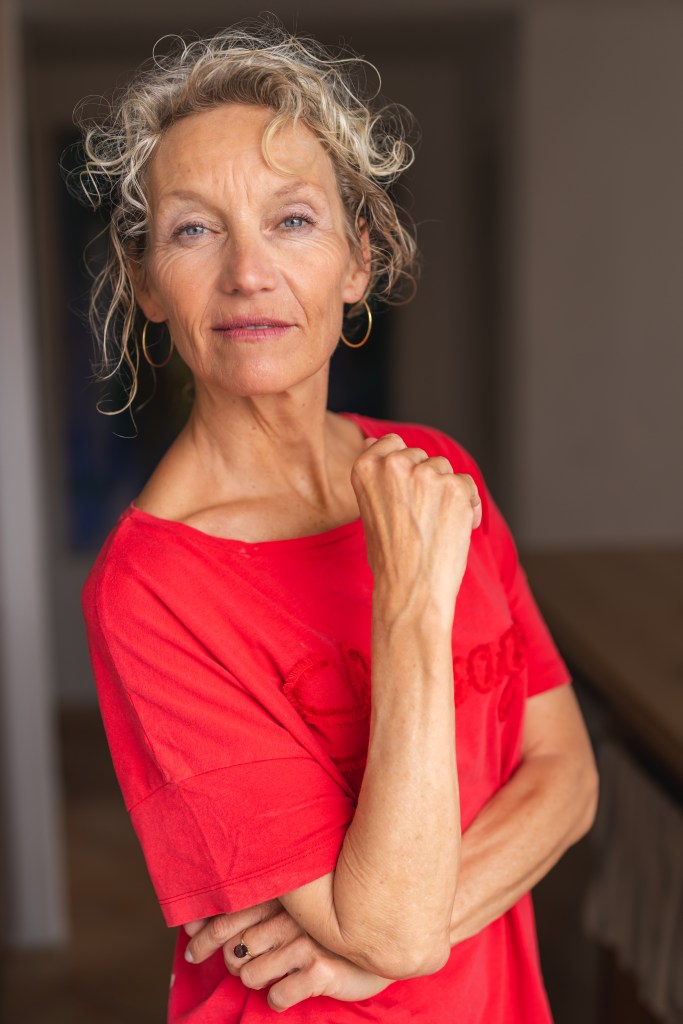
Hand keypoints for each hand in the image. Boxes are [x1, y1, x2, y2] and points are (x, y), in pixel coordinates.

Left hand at [184, 903, 390, 1011]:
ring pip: (252, 975)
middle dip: (231, 963)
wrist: (382, 939)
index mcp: (282, 895)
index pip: (226, 916)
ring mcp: (306, 942)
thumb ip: (254, 908)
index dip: (203, 935)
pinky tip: (291, 988)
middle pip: (235, 951)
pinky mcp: (320, 970)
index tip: (190, 947)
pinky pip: (278, 996)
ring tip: (274, 973)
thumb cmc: (326, 924)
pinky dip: (278, 998)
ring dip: (257, 980)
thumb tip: (196, 923)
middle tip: (239, 966)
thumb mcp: (292, 906)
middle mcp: (291, 916)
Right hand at [351, 434, 480, 620]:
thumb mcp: (369, 507)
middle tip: (419, 520)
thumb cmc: (389, 556)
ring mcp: (426, 474)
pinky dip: (468, 507)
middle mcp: (394, 464)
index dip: (404, 469)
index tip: (404, 495)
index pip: (392, 443)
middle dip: (427, 483)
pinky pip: (468, 486)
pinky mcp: (455, 488)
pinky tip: (454, 531)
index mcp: (365, 467)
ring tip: (435, 527)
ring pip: (446, 470)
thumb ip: (375, 474)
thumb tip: (371, 440)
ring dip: (448, 494)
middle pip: (422, 457)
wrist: (410, 590)